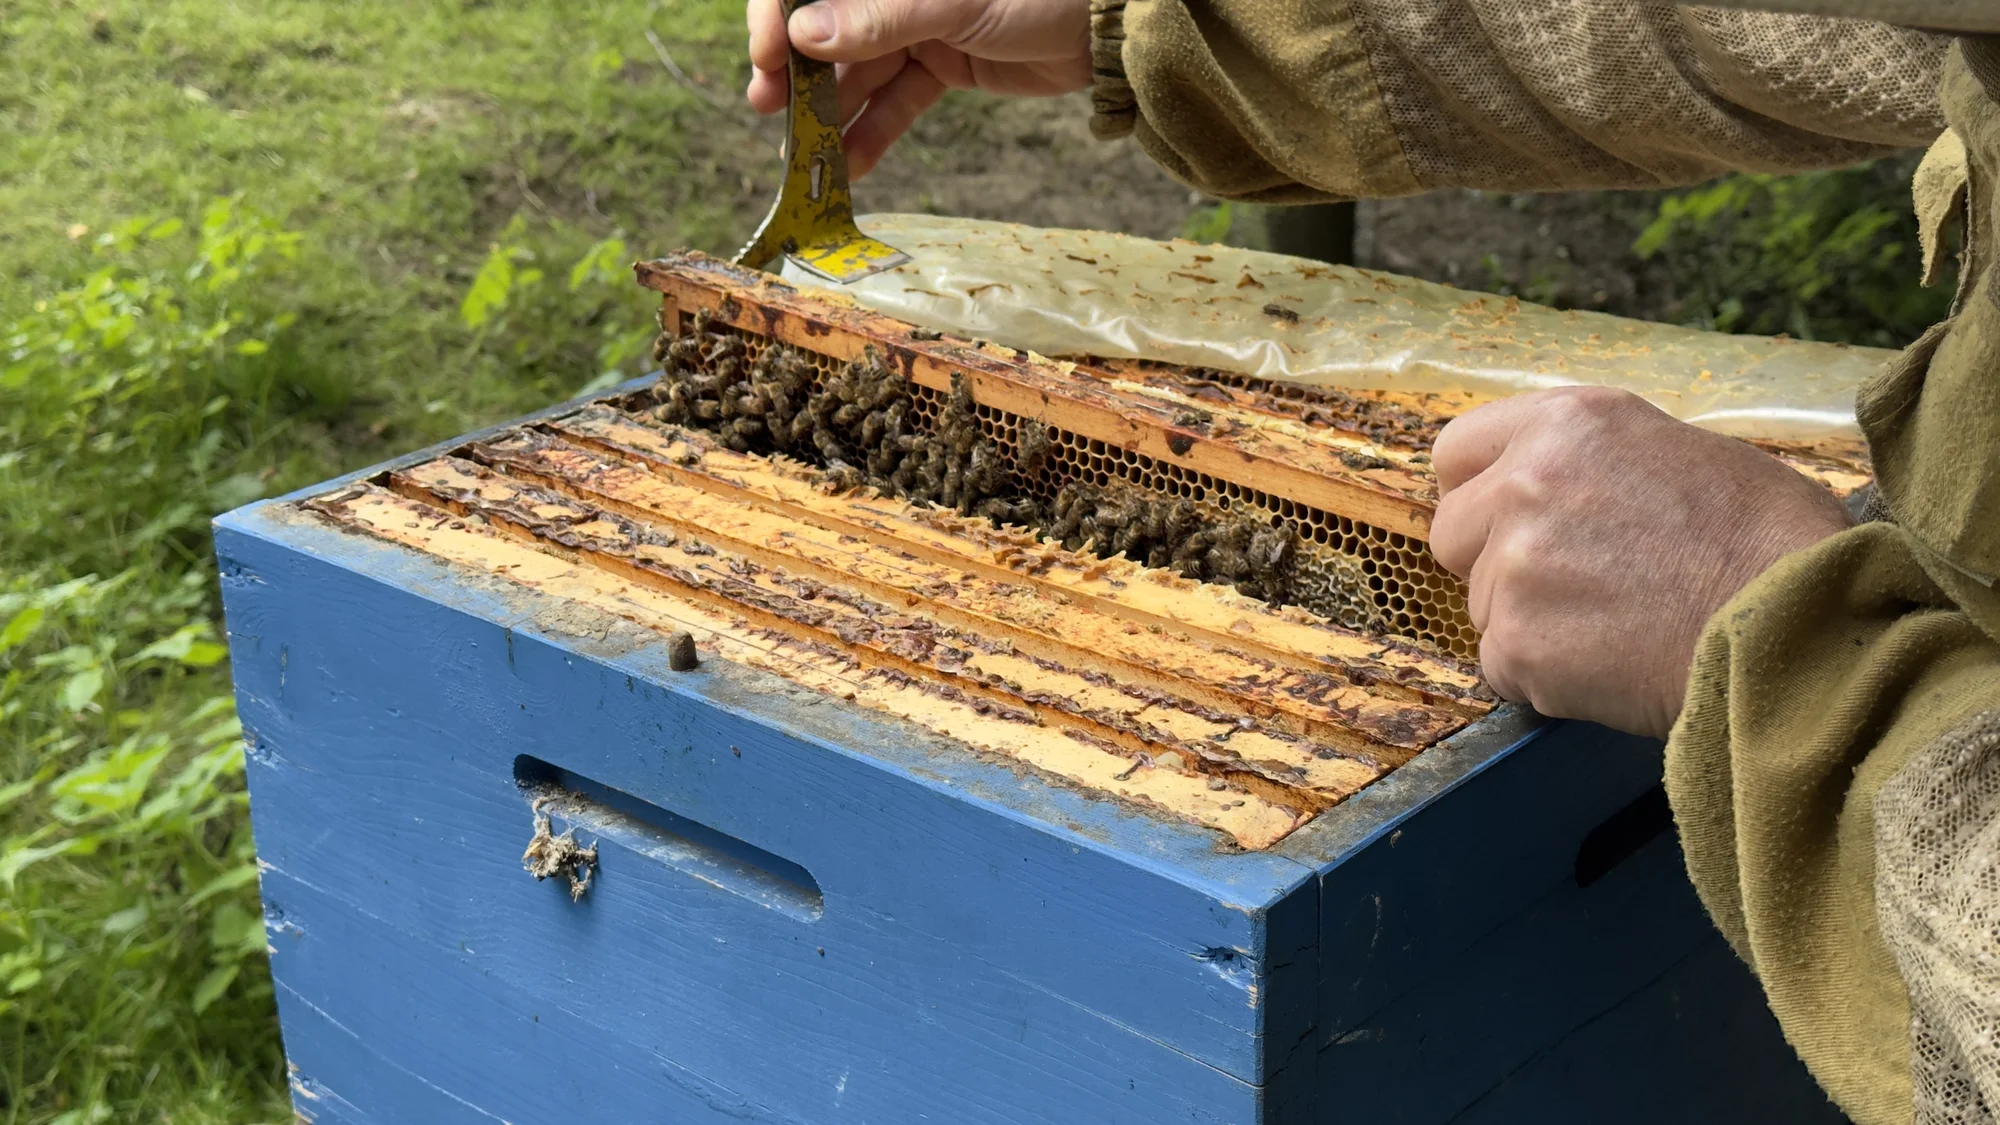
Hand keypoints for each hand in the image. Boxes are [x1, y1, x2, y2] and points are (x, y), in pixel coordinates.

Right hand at [746, 0, 1092, 177]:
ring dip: (829, 111)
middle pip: (824, 28)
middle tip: (767, 109)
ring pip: (858, 70)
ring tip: (805, 155)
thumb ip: (880, 19)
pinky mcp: (942, 63)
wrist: (1109, 21)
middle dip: (793, 70)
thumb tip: (804, 38)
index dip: (776, 17)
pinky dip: (875, 131)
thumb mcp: (955, 3)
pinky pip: (897, 98)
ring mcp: (916, 25)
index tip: (766, 59)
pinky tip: (851, 166)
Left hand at [1428, 387, 1852, 738]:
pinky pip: (1503, 666)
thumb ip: (1600, 464)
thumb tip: (1571, 491)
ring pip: (1480, 605)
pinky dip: (1545, 679)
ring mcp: (1514, 564)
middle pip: (1452, 532)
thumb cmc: (1771, 543)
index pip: (1456, 451)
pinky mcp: (1518, 642)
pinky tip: (1613, 667)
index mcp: (1567, 423)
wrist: (1803, 628)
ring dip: (1529, 624)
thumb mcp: (1686, 453)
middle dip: (1492, 562)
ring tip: (1618, 628)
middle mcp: (1527, 482)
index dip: (1479, 492)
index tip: (1505, 520)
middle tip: (1573, 587)